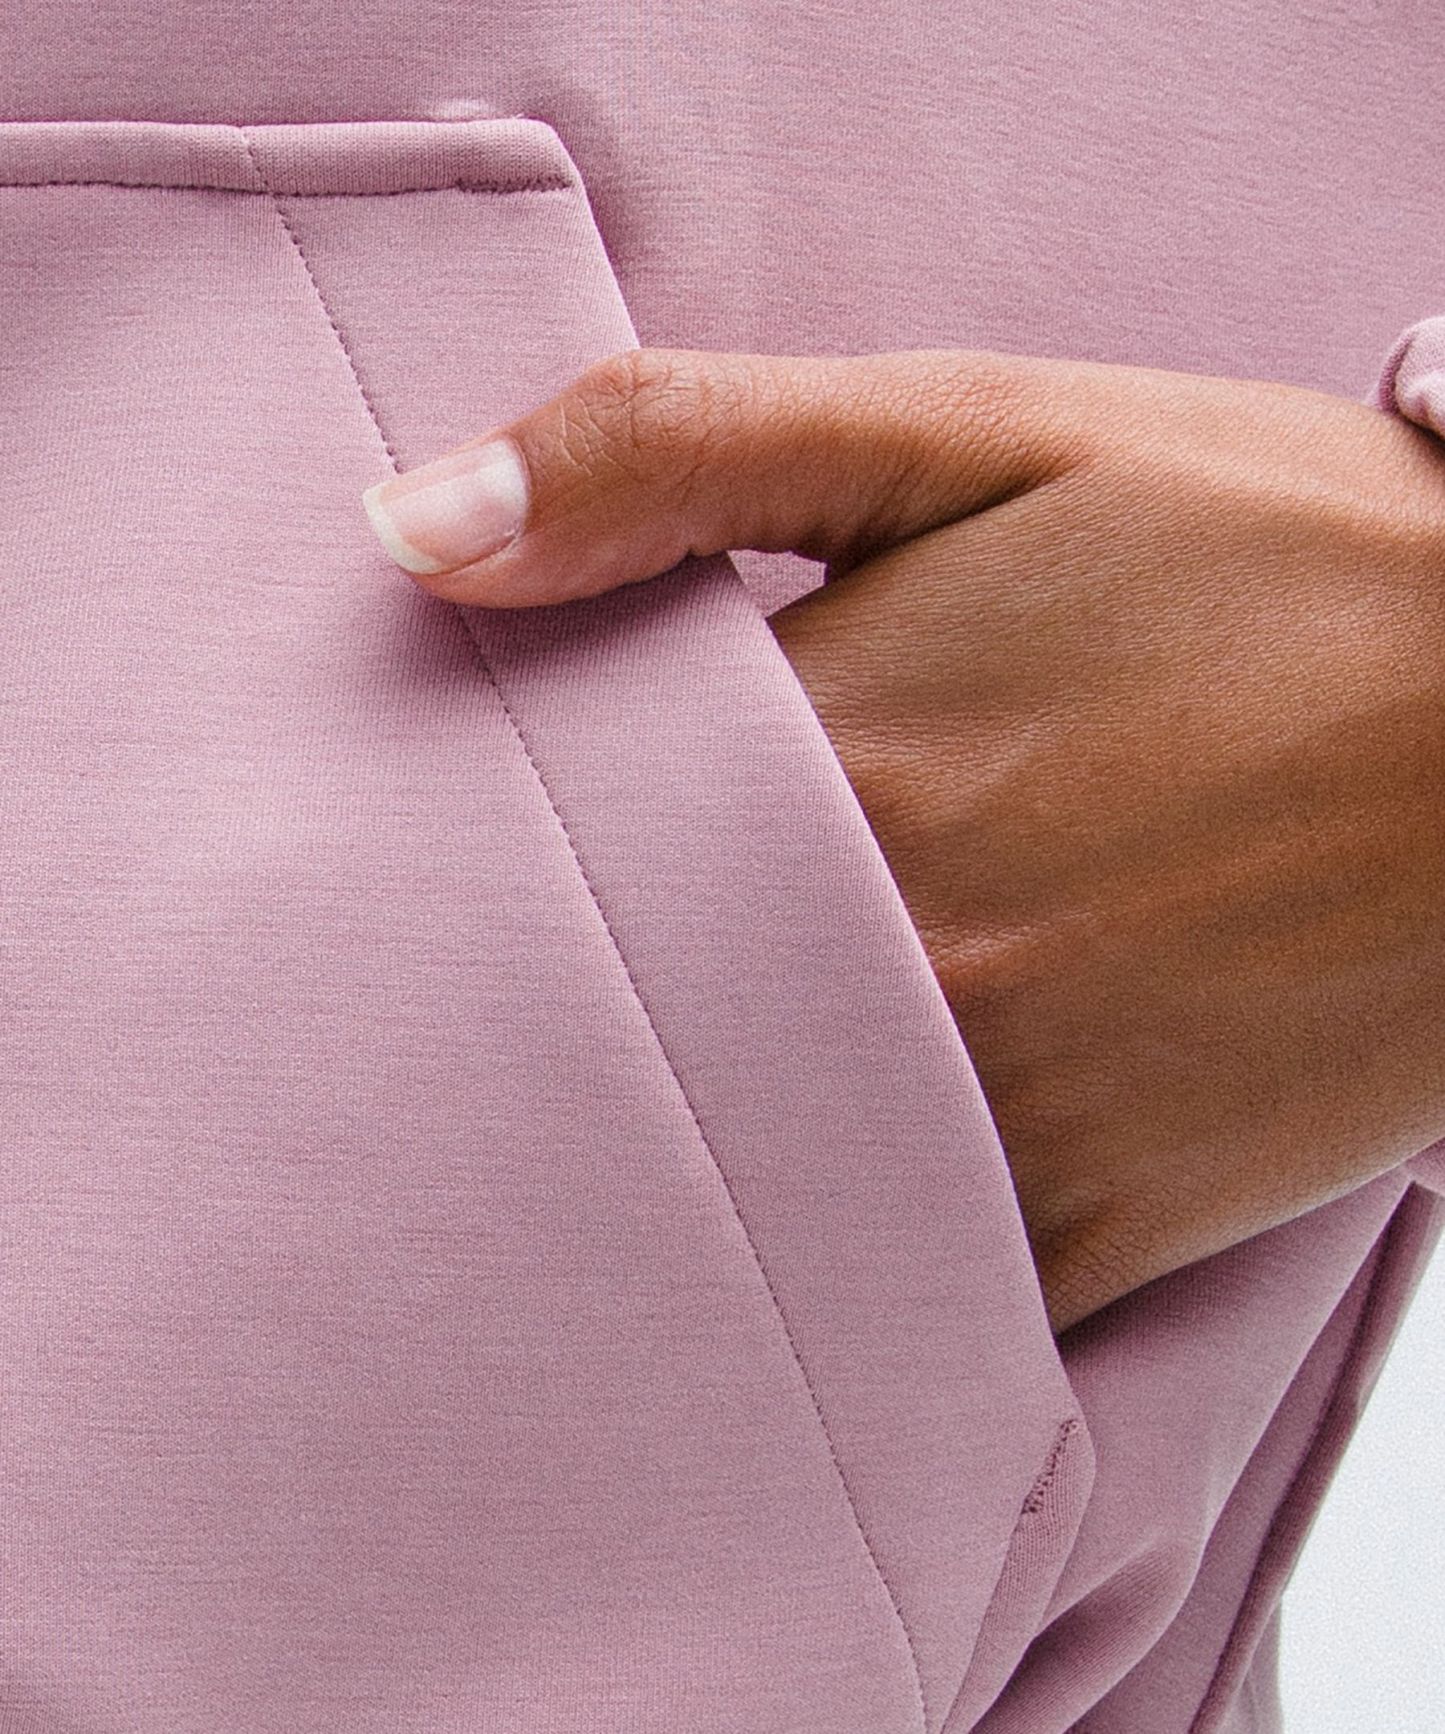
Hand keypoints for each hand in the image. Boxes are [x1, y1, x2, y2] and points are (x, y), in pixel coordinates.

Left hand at [361, 345, 1444, 1334]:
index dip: (462, 859)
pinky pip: (895, 1288)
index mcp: (830, 769)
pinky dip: (828, 1251)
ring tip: (625, 1101)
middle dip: (537, 1014)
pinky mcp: (1099, 1229)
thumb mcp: (982, 432)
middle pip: (607, 1034)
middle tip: (475, 1008)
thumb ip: (681, 456)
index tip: (419, 869)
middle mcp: (894, 977)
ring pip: (738, 1182)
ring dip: (667, 1146)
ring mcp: (1002, 1124)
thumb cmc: (1273, 554)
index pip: (528, 853)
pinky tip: (795, 1189)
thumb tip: (406, 534)